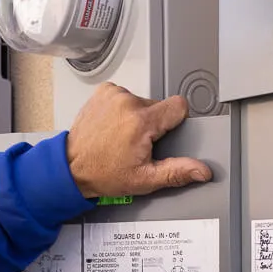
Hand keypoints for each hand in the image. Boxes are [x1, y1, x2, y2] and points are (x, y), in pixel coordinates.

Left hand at [65, 83, 213, 197]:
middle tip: (137, 144)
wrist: (71, 167)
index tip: (163, 135)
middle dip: (153, 124)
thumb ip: (177, 172)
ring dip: (137, 117)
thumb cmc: (103, 173)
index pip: (178, 106)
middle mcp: (127, 102)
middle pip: (159, 106)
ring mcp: (113, 95)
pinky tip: (114, 126)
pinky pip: (125, 96)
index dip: (176, 122)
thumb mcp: (145, 179)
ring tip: (122, 136)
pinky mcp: (103, 92)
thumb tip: (201, 170)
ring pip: (142, 101)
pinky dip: (123, 109)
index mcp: (141, 121)